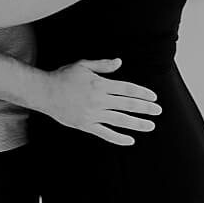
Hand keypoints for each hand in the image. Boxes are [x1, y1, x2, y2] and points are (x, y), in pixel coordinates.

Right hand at [40, 58, 161, 146]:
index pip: (126, 89)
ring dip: (137, 123)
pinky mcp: (86, 125)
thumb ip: (103, 65)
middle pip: (127, 105)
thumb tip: (120, 62)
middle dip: (145, 108)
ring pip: (120, 121)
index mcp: (99, 83)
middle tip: (158, 111)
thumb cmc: (64, 76)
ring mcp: (93, 114)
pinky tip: (130, 140)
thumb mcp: (83, 65)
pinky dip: (119, 138)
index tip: (154, 97)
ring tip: (150, 125)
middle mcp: (98, 100)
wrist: (45, 92)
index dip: (141, 93)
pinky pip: (106, 134)